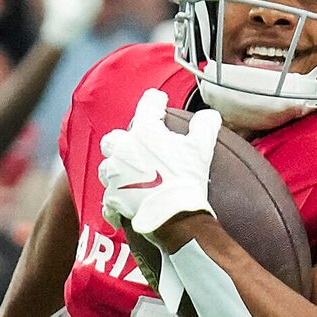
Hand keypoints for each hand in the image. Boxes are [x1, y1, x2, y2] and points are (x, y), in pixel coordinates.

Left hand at [98, 90, 217, 238]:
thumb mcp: (201, 148)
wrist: (173, 215)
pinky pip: (109, 200)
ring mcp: (115, 175)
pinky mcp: (113, 198)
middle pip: (113, 139)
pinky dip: (116, 202)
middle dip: (121, 141)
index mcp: (144, 132)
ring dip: (116, 170)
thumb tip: (210, 115)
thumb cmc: (185, 179)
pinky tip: (123, 204)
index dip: (156, 101)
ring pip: (107, 168)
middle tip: (134, 146)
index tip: (159, 102)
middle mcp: (123, 149)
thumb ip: (205, 126)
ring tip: (128, 176)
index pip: (148, 105)